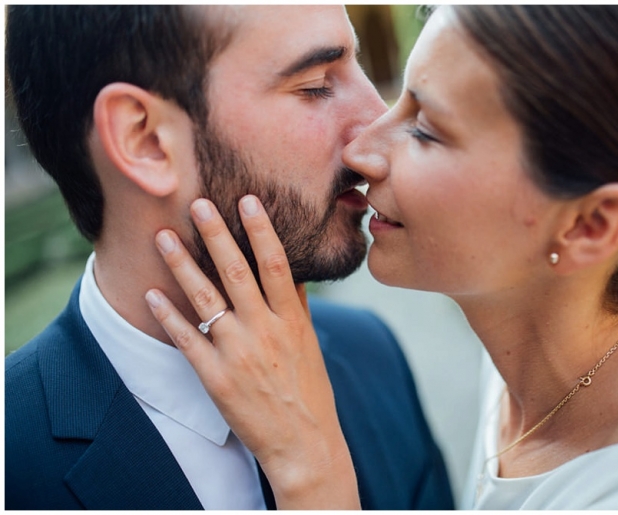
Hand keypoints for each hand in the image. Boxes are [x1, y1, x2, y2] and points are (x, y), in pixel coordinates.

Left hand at [144, 195, 358, 508]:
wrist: (304, 442)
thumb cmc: (309, 391)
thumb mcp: (309, 343)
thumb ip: (296, 306)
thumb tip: (290, 269)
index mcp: (292, 319)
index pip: (276, 264)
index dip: (261, 229)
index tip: (247, 200)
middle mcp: (266, 330)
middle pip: (237, 272)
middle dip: (216, 234)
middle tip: (198, 203)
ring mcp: (239, 352)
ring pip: (206, 299)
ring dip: (183, 265)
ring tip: (165, 237)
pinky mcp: (216, 377)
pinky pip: (187, 340)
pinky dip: (168, 316)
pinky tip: (152, 294)